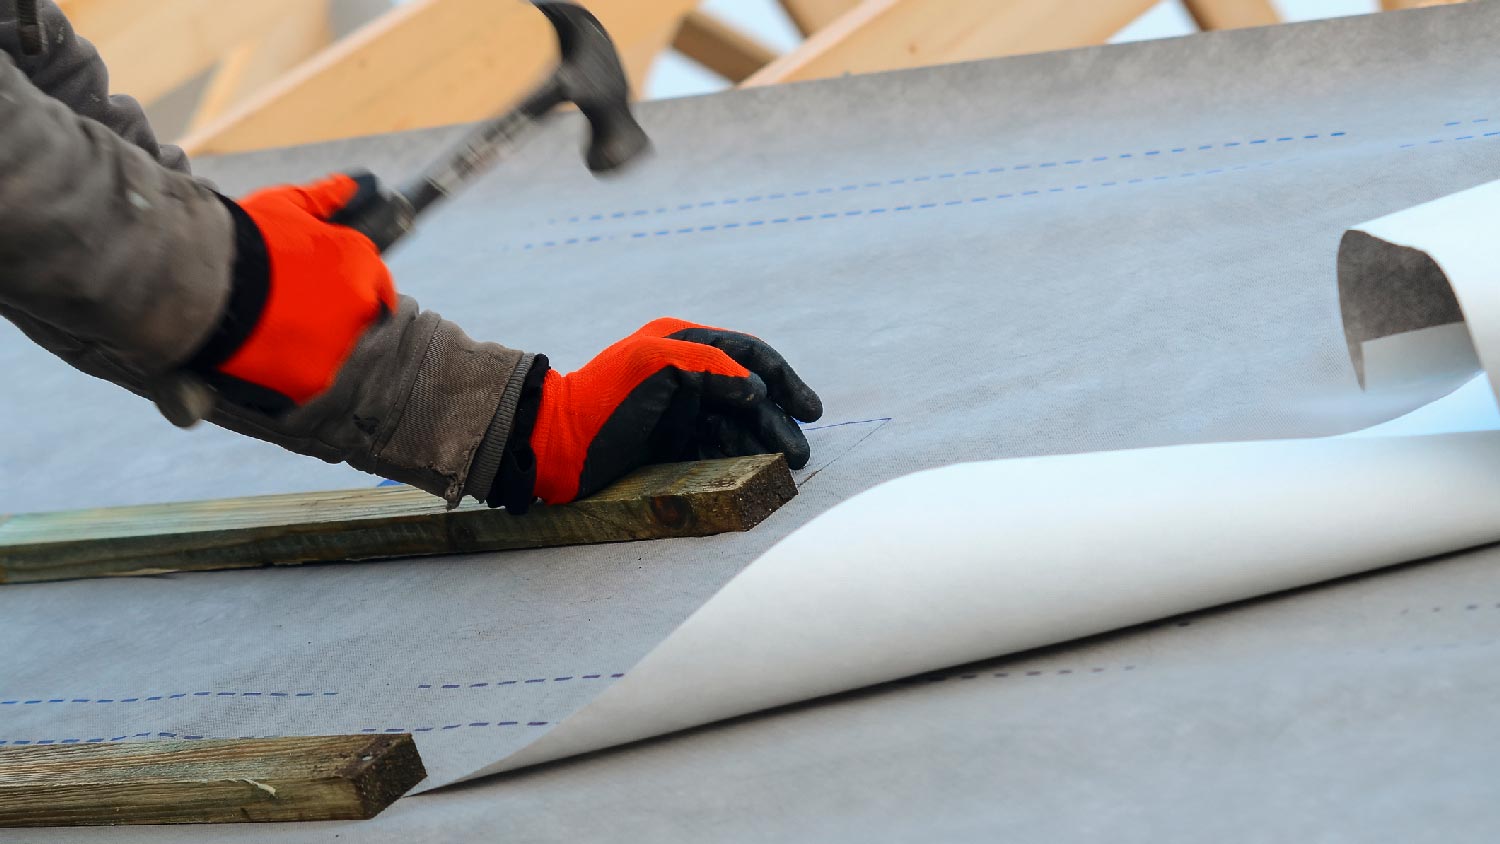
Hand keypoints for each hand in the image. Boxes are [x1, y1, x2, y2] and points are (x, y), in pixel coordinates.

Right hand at [187, 172, 396, 411]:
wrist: (200, 279)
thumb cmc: (242, 238)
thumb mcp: (282, 206)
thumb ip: (324, 198)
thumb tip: (354, 185)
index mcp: (361, 263)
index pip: (377, 285)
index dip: (351, 291)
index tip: (327, 296)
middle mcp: (362, 305)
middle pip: (359, 322)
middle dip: (333, 320)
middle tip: (292, 316)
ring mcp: (342, 345)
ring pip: (338, 355)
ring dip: (316, 349)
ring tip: (274, 338)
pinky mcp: (315, 380)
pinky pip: (312, 383)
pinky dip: (294, 376)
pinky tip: (267, 360)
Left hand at [529, 317, 822, 503]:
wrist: (555, 445)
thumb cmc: (602, 399)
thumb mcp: (653, 364)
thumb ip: (709, 366)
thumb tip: (755, 392)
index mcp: (684, 344)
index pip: (748, 355)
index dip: (783, 380)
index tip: (808, 409)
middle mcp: (686, 374)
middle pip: (748, 395)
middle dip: (777, 421)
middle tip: (799, 453)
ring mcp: (680, 410)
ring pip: (736, 425)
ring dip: (762, 443)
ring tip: (783, 467)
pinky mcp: (671, 443)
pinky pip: (717, 448)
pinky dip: (738, 458)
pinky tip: (754, 471)